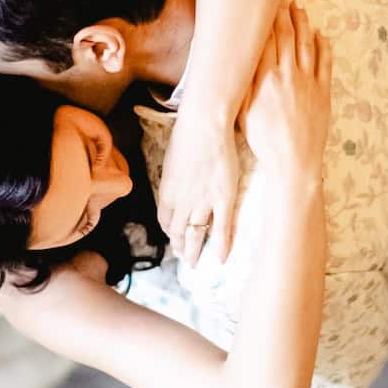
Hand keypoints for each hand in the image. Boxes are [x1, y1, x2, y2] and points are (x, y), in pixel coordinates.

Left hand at [155, 107, 242, 268]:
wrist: (204, 124)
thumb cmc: (188, 133)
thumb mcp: (173, 157)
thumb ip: (175, 174)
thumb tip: (179, 178)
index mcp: (167, 190)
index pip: (165, 219)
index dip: (169, 231)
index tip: (173, 237)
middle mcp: (181, 201)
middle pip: (177, 231)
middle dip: (180, 246)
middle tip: (184, 259)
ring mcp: (202, 202)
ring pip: (195, 234)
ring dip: (194, 251)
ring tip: (195, 264)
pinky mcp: (223, 198)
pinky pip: (222, 228)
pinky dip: (222, 245)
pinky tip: (221, 259)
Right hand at [239, 2, 330, 181]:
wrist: (294, 161)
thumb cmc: (265, 141)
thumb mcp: (243, 113)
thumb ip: (241, 85)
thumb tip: (233, 64)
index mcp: (266, 79)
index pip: (265, 41)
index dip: (264, 21)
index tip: (262, 6)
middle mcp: (288, 75)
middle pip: (286, 36)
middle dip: (283, 14)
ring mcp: (308, 81)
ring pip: (306, 43)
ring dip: (302, 23)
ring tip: (299, 8)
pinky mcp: (323, 91)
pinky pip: (325, 62)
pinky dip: (323, 46)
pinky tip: (320, 35)